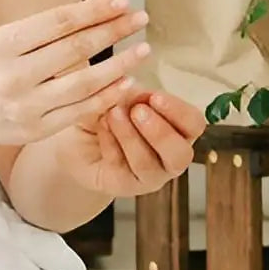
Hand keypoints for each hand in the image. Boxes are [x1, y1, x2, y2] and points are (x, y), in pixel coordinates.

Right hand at [0, 0, 148, 145]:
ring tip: (143, 49)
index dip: (94, 11)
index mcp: (3, 45)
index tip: (122, 1)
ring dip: (120, 64)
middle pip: (76, 49)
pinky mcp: (38, 129)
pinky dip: (109, 95)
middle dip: (113, 31)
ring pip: (85, 82)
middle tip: (140, 19)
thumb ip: (44, 31)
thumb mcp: (4, 42)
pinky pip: (82, 110)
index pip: (58, 23)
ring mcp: (27, 105)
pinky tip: (128, 81)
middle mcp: (14, 75)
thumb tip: (93, 10)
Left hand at [63, 91, 205, 197]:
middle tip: (137, 110)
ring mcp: (148, 176)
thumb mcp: (118, 97)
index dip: (179, 112)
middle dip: (160, 132)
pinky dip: (110, 144)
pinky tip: (100, 126)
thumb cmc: (106, 115)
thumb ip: (129, 93)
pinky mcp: (122, 185)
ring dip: (130, 137)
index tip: (156, 97)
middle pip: (180, 154)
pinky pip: (120, 167)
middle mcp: (169, 158)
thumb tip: (132, 84)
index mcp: (179, 132)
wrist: (75, 139)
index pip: (193, 125)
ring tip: (111, 114)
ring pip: (148, 164)